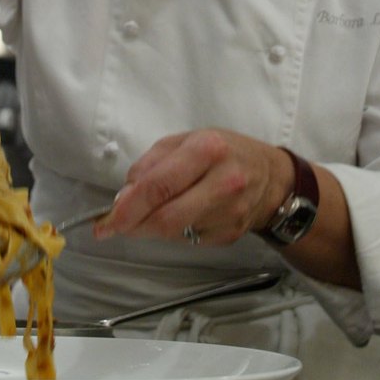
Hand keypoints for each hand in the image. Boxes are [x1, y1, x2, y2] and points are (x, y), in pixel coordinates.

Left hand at [94, 129, 291, 245]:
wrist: (273, 178)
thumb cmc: (223, 151)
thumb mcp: (186, 140)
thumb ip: (151, 164)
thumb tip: (124, 196)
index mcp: (207, 149)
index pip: (159, 185)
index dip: (128, 207)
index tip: (106, 220)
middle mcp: (223, 181)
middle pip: (166, 218)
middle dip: (134, 225)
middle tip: (116, 225)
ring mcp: (230, 212)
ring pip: (174, 232)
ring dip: (152, 227)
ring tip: (149, 212)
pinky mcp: (231, 235)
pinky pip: (189, 239)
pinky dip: (175, 231)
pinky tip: (182, 215)